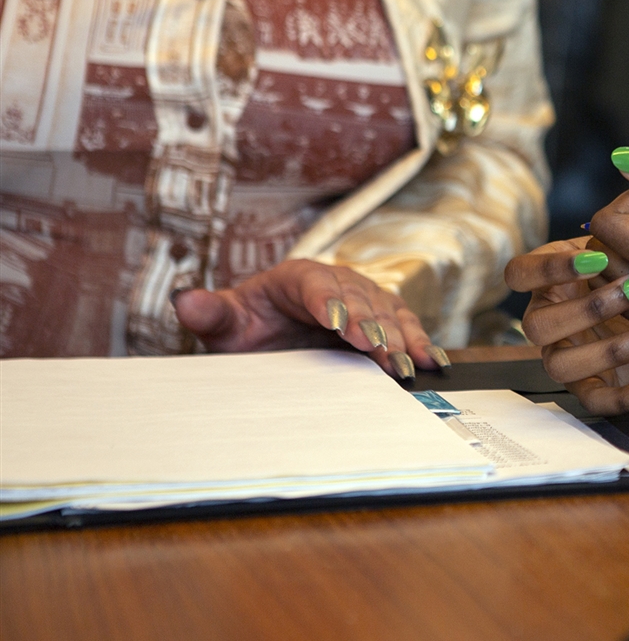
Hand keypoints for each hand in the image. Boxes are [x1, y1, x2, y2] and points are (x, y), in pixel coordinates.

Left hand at [171, 259, 445, 382]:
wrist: (270, 337)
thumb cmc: (248, 328)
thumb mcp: (224, 325)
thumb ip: (209, 313)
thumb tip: (186, 301)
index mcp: (298, 277)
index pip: (318, 286)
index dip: (332, 304)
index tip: (341, 325)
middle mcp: (338, 283)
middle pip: (361, 301)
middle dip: (374, 327)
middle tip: (383, 353)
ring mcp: (364, 301)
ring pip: (388, 314)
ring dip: (402, 338)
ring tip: (412, 363)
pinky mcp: (382, 321)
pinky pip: (404, 328)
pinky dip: (418, 343)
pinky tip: (432, 361)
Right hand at [505, 237, 628, 414]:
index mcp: (550, 279)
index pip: (519, 273)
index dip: (548, 268)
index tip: (597, 257)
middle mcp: (548, 319)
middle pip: (536, 325)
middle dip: (589, 308)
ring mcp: (567, 356)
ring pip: (561, 365)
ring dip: (609, 349)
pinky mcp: (595, 387)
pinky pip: (595, 402)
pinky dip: (626, 399)